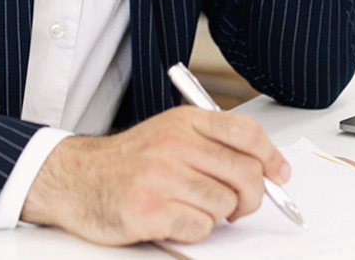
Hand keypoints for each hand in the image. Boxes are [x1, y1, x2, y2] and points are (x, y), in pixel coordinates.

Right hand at [17, 106, 292, 244]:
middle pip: (245, 174)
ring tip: (191, 208)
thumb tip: (269, 169)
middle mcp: (174, 145)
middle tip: (239, 206)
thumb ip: (214, 145)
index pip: (246, 133)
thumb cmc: (128, 161)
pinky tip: (174, 220)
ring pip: (224, 205)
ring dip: (215, 215)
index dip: (271, 157)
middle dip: (251, 197)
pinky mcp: (149, 210)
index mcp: (185, 122)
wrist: (75, 178)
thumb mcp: (170, 134)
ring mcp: (160, 177)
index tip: (279, 176)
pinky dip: (195, 232)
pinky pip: (200, 228)